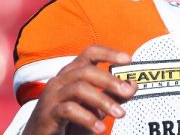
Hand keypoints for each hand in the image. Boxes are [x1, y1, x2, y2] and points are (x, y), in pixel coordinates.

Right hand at [22, 45, 137, 134]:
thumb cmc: (71, 120)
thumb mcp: (95, 107)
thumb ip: (112, 95)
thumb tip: (132, 85)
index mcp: (72, 73)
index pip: (89, 53)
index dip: (109, 53)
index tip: (128, 59)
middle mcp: (60, 80)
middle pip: (86, 71)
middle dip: (110, 80)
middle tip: (128, 92)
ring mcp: (52, 96)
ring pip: (79, 89)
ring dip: (103, 101)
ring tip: (120, 114)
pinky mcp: (47, 113)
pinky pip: (69, 110)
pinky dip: (87, 118)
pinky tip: (100, 128)